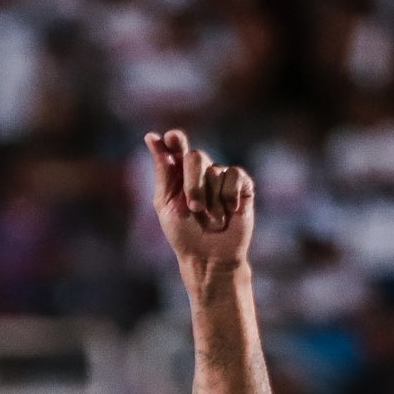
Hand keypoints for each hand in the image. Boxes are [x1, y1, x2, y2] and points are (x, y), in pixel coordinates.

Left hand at [144, 129, 253, 271]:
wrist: (210, 257)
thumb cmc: (184, 235)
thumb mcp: (166, 204)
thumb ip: (163, 171)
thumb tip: (152, 137)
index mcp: (178, 174)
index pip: (176, 146)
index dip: (175, 140)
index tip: (172, 138)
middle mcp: (200, 172)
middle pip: (196, 156)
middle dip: (193, 184)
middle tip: (194, 208)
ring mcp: (221, 177)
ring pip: (215, 170)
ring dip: (211, 199)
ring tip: (212, 219)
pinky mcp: (242, 185)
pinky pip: (235, 175)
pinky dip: (229, 196)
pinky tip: (230, 212)